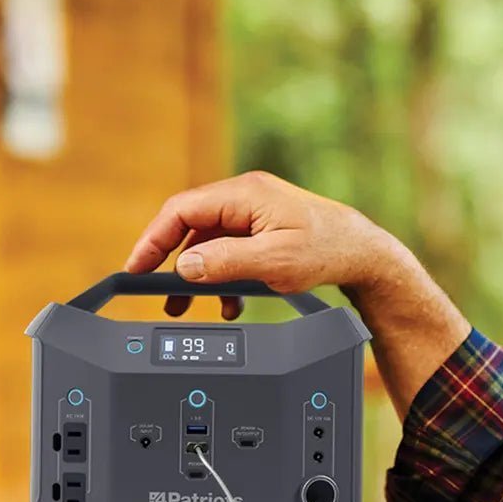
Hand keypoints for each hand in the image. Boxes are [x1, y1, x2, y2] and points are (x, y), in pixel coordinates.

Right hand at [124, 171, 389, 318]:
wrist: (365, 254)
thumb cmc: (328, 250)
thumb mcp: (274, 262)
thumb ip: (227, 263)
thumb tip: (186, 266)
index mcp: (244, 195)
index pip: (181, 210)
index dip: (154, 238)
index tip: (137, 269)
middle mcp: (246, 197)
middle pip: (191, 226)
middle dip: (174, 262)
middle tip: (158, 292)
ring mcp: (255, 212)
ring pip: (210, 242)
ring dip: (199, 275)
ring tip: (191, 306)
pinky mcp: (264, 229)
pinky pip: (230, 250)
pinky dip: (224, 276)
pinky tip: (230, 302)